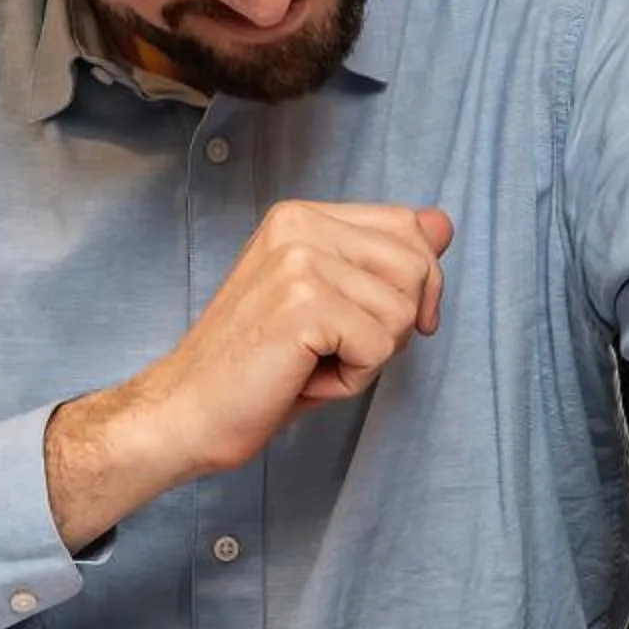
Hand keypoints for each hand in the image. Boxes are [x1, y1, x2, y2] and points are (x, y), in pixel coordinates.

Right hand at [45, 201, 454, 549]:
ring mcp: (300, 261)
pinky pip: (379, 347)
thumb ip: (380, 259)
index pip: (408, 226)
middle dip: (393, 325)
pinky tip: (302, 378)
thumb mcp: (326, 302)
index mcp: (300, 216)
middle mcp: (299, 225)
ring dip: (369, 357)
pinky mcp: (305, 303)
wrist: (185, 412)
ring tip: (309, 363)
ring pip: (403, 311)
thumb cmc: (254, 368)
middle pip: (417, 266)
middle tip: (330, 349)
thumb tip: (442, 223)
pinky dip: (351, 380)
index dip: (415, 283)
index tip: (377, 323)